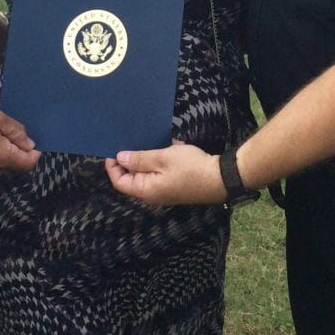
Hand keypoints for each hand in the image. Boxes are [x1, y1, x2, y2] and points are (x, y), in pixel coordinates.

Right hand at [0, 106, 40, 179]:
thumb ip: (17, 132)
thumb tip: (30, 145)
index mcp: (2, 159)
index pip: (28, 164)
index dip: (34, 154)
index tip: (33, 142)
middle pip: (15, 164)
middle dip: (17, 151)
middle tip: (9, 132)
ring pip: (3, 166)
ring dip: (5, 154)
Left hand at [105, 142, 225, 205]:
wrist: (222, 178)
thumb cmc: (191, 168)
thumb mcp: (163, 158)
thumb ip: (139, 159)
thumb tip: (120, 158)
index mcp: (146, 190)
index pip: (120, 182)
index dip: (113, 167)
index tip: (113, 150)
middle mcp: (153, 194)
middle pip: (133, 178)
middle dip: (132, 159)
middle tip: (134, 141)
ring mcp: (165, 191)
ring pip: (149, 172)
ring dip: (151, 156)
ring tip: (157, 141)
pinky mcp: (176, 185)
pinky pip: (163, 171)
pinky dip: (164, 159)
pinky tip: (174, 147)